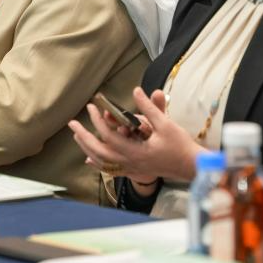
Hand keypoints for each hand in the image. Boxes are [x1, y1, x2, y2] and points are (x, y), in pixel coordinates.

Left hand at [68, 87, 202, 187]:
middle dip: (83, 137)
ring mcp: (131, 169)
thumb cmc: (179, 145)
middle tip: (72, 124)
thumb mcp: (165, 123)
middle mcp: (129, 162)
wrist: (190, 166)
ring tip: (77, 137)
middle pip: (99, 151)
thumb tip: (136, 91)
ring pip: (102, 162)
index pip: (109, 136)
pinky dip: (98, 163)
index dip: (98, 120)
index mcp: (135, 151)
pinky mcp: (134, 171)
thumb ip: (149, 107)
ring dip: (88, 148)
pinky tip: (90, 159)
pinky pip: (111, 170)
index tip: (92, 106)